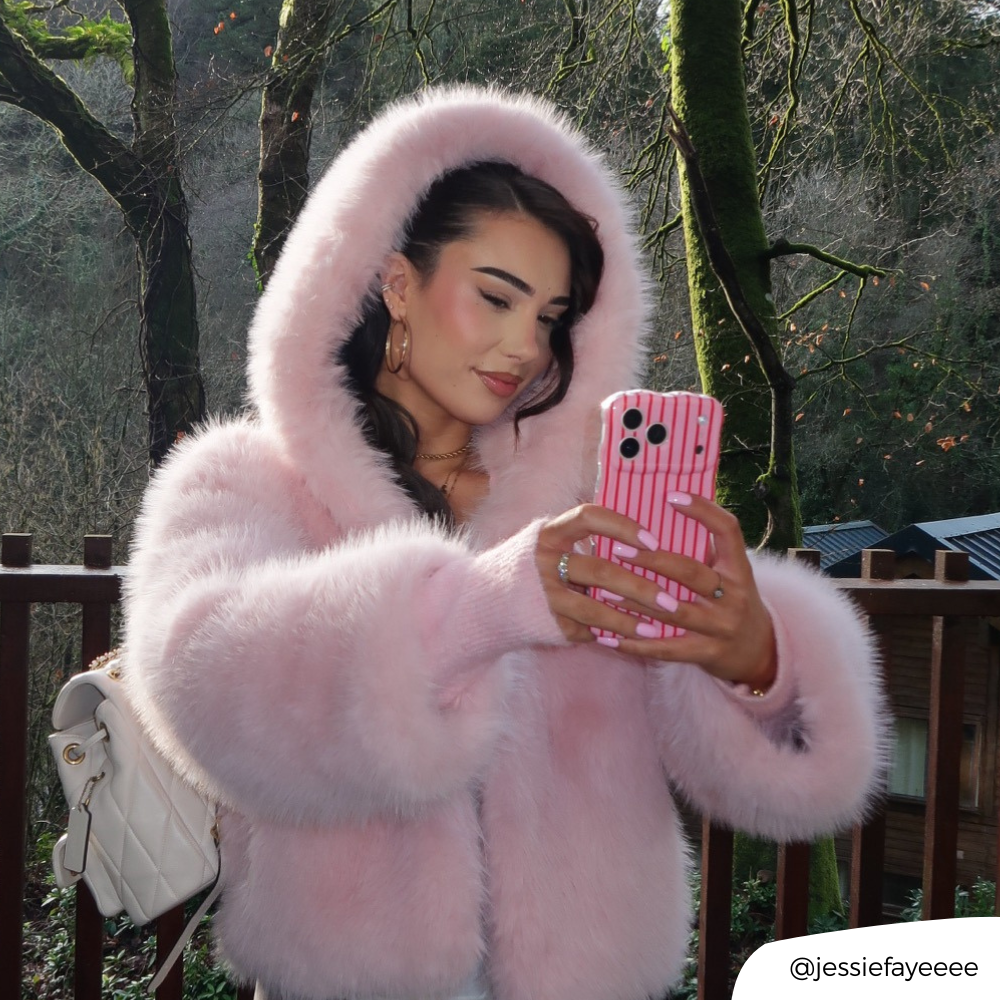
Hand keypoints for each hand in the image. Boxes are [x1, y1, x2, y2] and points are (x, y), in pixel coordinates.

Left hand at [535, 496, 775, 688]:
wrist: (758, 652)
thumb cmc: (731, 601)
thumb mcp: (729, 575)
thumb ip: (703, 551)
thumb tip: (658, 515)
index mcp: (739, 569)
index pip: (728, 531)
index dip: (703, 510)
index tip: (671, 495)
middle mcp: (734, 596)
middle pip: (690, 572)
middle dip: (652, 560)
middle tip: (618, 548)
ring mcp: (720, 627)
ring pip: (672, 611)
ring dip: (635, 601)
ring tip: (604, 590)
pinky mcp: (706, 654)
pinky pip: (665, 649)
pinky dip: (635, 644)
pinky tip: (608, 637)